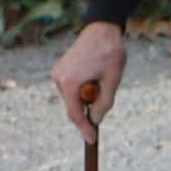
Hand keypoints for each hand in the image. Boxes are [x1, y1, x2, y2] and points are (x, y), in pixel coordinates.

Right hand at [54, 22, 129, 140]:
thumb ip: (104, 103)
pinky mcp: (60, 70)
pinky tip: (94, 73)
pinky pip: (72, 88)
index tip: (92, 140)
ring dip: (88, 95)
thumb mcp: (112, 82)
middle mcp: (59, 78)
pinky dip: (84, 88)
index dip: (84, 129)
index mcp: (69, 83)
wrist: (102, 30)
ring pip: (74, 97)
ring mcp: (57, 73)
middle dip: (90, 106)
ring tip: (101, 76)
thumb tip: (96, 120)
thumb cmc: (110, 54)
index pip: (74, 114)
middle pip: (74, 106)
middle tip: (105, 87)